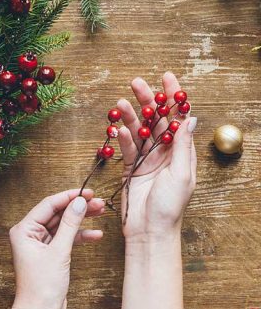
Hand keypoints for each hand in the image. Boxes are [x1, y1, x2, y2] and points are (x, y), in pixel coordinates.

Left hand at [0, 189, 104, 308]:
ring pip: (63, 225)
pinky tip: (96, 235)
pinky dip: (80, 236)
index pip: (48, 205)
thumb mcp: (59, 252)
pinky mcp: (50, 255)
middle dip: (77, 208)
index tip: (87, 192)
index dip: (68, 196)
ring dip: (81, 220)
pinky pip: (66, 239)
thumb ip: (70, 225)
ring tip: (101, 212)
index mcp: (23, 230)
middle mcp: (29, 234)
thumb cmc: (41, 287)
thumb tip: (79, 203)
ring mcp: (40, 244)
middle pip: (57, 214)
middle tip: (98, 202)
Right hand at [115, 72, 196, 240]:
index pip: (179, 118)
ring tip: (120, 102)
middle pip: (156, 119)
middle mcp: (165, 152)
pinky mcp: (131, 167)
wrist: (149, 230)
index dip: (174, 97)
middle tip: (136, 83)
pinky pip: (126, 147)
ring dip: (130, 115)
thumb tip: (190, 118)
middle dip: (147, 100)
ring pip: (138, 130)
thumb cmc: (169, 207)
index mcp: (182, 153)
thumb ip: (182, 146)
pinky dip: (122, 136)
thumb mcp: (181, 175)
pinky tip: (117, 128)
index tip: (166, 77)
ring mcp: (147, 159)